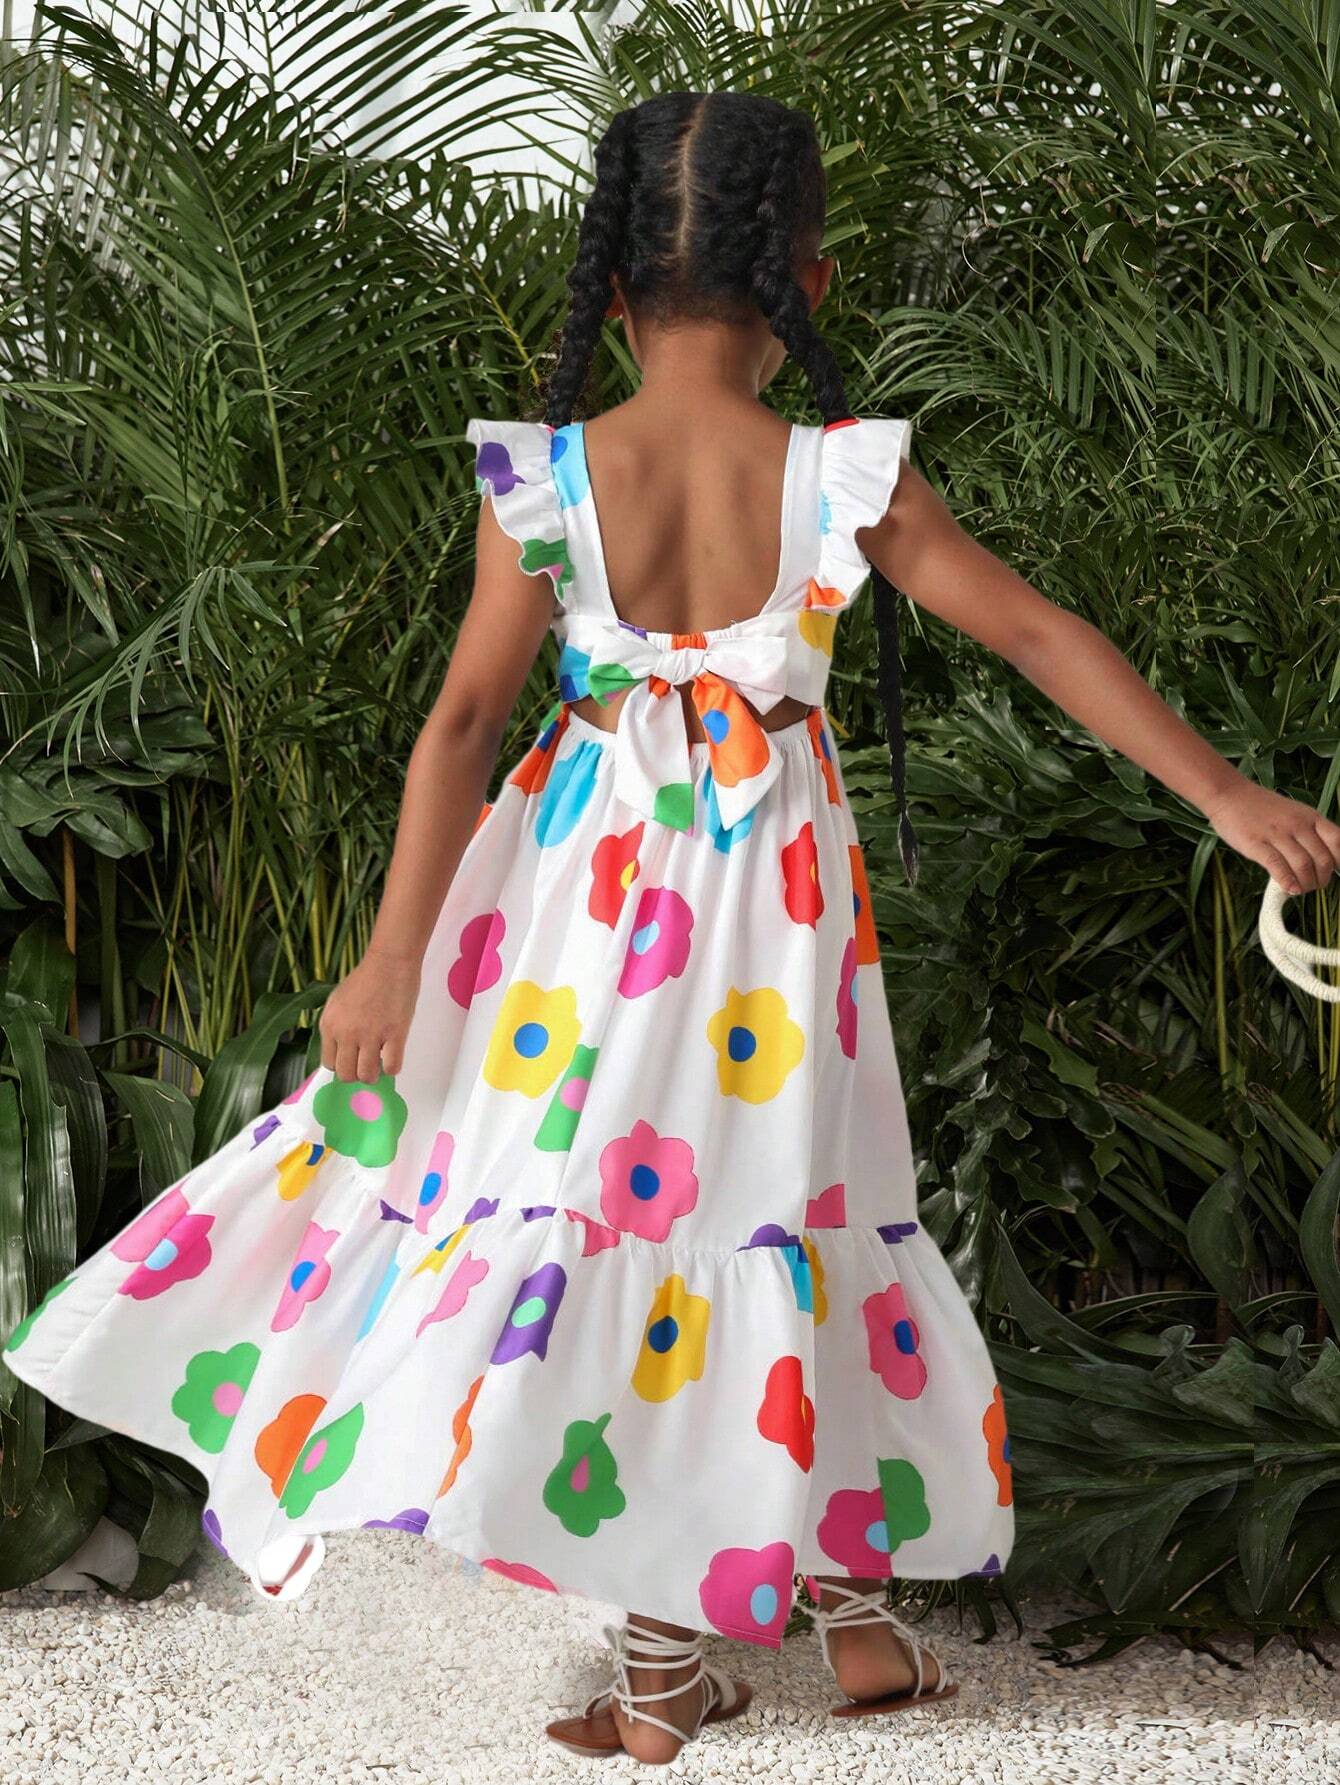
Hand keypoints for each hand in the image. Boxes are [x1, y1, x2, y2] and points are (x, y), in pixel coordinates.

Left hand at [318, 948, 420, 1082]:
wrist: (389, 962)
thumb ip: (335, 1026)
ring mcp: (371, 1036)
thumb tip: (340, 1050)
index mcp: (329, 1025)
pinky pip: (392, 1067)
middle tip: (365, 1063)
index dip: (341, 1064)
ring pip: (367, 1075)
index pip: (329, 1063)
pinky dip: (392, 1068)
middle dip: (356, 1073)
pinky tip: (393, 1056)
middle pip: (346, 1074)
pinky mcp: (395, 1035)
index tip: (351, 1059)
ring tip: (379, 1063)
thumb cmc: (365, 978)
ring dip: (373, 1074)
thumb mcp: (337, 1001)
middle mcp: (346, 1034)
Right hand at [1205, 778, 1339, 893]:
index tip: (1335, 872)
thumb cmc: (1260, 807)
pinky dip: (1287, 881)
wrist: (1228, 794)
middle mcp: (1297, 824)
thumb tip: (1320, 861)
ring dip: (1306, 884)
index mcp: (1310, 816)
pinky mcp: (1256, 844)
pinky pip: (1277, 865)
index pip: (1337, 841)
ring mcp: (1277, 834)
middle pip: (1322, 859)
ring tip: (1301, 890)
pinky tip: (1289, 889)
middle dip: (1322, 879)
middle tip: (1315, 885)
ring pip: (1303, 865)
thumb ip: (1308, 832)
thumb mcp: (1293, 813)